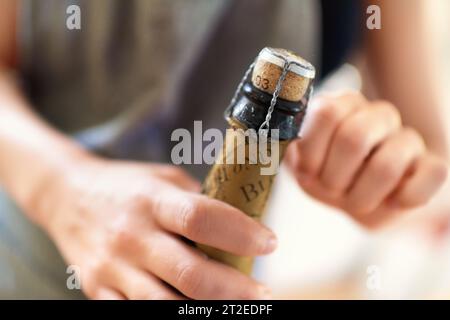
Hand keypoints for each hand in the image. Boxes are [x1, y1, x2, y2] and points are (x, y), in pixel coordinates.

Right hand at [37, 157, 275, 298]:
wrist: (67, 196)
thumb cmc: (125, 186)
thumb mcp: (163, 179)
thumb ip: (198, 202)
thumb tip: (242, 225)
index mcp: (152, 200)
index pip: (202, 218)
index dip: (242, 234)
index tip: (269, 243)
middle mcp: (131, 235)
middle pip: (191, 273)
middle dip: (236, 288)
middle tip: (262, 290)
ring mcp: (113, 267)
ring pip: (166, 305)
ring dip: (210, 310)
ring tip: (236, 304)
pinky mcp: (98, 289)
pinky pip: (137, 314)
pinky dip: (171, 315)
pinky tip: (193, 309)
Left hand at [286, 92, 447, 227]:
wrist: (360, 196)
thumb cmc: (327, 175)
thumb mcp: (301, 162)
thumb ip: (292, 150)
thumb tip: (285, 148)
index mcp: (343, 106)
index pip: (327, 113)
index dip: (312, 151)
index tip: (307, 171)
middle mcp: (378, 115)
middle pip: (354, 138)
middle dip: (333, 178)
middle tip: (330, 189)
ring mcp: (408, 139)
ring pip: (387, 164)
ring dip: (360, 196)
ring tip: (353, 201)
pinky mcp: (432, 165)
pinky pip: (433, 175)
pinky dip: (404, 197)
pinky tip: (390, 202)